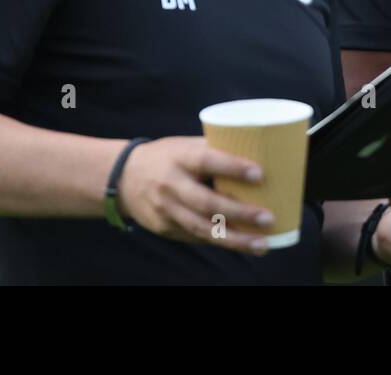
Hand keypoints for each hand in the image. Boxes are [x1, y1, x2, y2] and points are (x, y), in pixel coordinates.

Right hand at [115, 136, 275, 255]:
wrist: (122, 177)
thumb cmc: (166, 157)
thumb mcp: (185, 145)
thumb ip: (215, 150)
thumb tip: (259, 152)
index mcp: (179, 157)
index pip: (208, 161)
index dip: (233, 168)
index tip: (260, 174)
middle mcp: (170, 184)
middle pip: (206, 203)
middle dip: (239, 213)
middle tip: (268, 218)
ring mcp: (166, 210)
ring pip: (202, 228)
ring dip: (234, 240)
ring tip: (262, 244)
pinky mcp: (165, 228)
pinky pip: (196, 237)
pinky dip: (220, 241)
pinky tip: (242, 244)